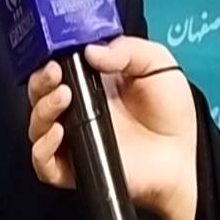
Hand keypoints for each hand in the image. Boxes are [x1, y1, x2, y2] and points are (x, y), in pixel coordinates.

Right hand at [28, 36, 197, 219]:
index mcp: (91, 80)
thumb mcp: (157, 63)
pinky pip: (43, 162)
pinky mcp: (74, 168)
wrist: (182, 155)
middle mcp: (76, 108)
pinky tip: (59, 132)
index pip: (56, 65)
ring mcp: (73, 138)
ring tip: (63, 96)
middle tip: (55, 73)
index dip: (50, 57)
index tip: (56, 52)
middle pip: (39, 93)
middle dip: (40, 80)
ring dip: (43, 108)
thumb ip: (128, 50)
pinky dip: (43, 147)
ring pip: (37, 124)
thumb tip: (91, 50)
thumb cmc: (171, 110)